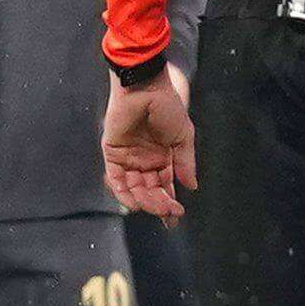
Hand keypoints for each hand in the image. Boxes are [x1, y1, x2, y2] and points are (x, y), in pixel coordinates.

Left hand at [101, 70, 196, 218]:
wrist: (145, 88)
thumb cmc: (166, 106)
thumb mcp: (183, 137)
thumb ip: (186, 163)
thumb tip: (192, 186)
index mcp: (164, 157)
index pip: (166, 186)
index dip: (170, 203)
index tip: (176, 217)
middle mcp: (145, 160)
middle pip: (151, 191)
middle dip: (159, 204)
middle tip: (169, 213)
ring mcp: (128, 158)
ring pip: (134, 188)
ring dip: (144, 200)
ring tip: (154, 207)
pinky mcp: (112, 154)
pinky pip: (116, 179)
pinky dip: (123, 193)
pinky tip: (134, 203)